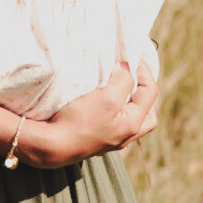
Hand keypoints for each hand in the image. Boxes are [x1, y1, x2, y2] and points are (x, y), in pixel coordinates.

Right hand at [32, 60, 158, 168]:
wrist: (52, 146)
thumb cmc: (80, 121)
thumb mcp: (106, 97)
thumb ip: (123, 81)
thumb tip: (127, 69)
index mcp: (132, 124)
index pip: (149, 92)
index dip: (144, 71)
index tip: (131, 57)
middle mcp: (125, 135)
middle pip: (147, 113)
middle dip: (144, 92)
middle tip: (133, 76)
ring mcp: (110, 140)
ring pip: (130, 119)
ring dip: (128, 101)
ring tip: (118, 87)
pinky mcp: (95, 139)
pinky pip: (113, 122)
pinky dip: (113, 109)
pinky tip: (101, 102)